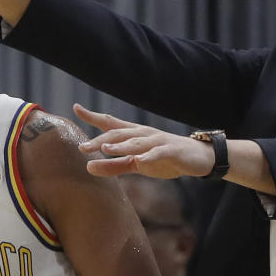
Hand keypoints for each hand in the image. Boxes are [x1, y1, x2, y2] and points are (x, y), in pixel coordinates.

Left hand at [74, 104, 214, 178]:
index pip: (111, 123)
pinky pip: (158, 153)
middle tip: (82, 147)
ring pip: (136, 142)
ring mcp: (158, 141)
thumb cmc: (165, 159)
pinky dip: (149, 156)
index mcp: (134, 135)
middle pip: (119, 134)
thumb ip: (113, 166)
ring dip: (120, 145)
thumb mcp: (137, 164)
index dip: (93, 116)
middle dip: (100, 139)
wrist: (199, 158)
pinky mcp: (171, 151)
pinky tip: (139, 160)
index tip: (76, 108)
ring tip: (105, 149)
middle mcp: (144, 134)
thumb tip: (88, 167)